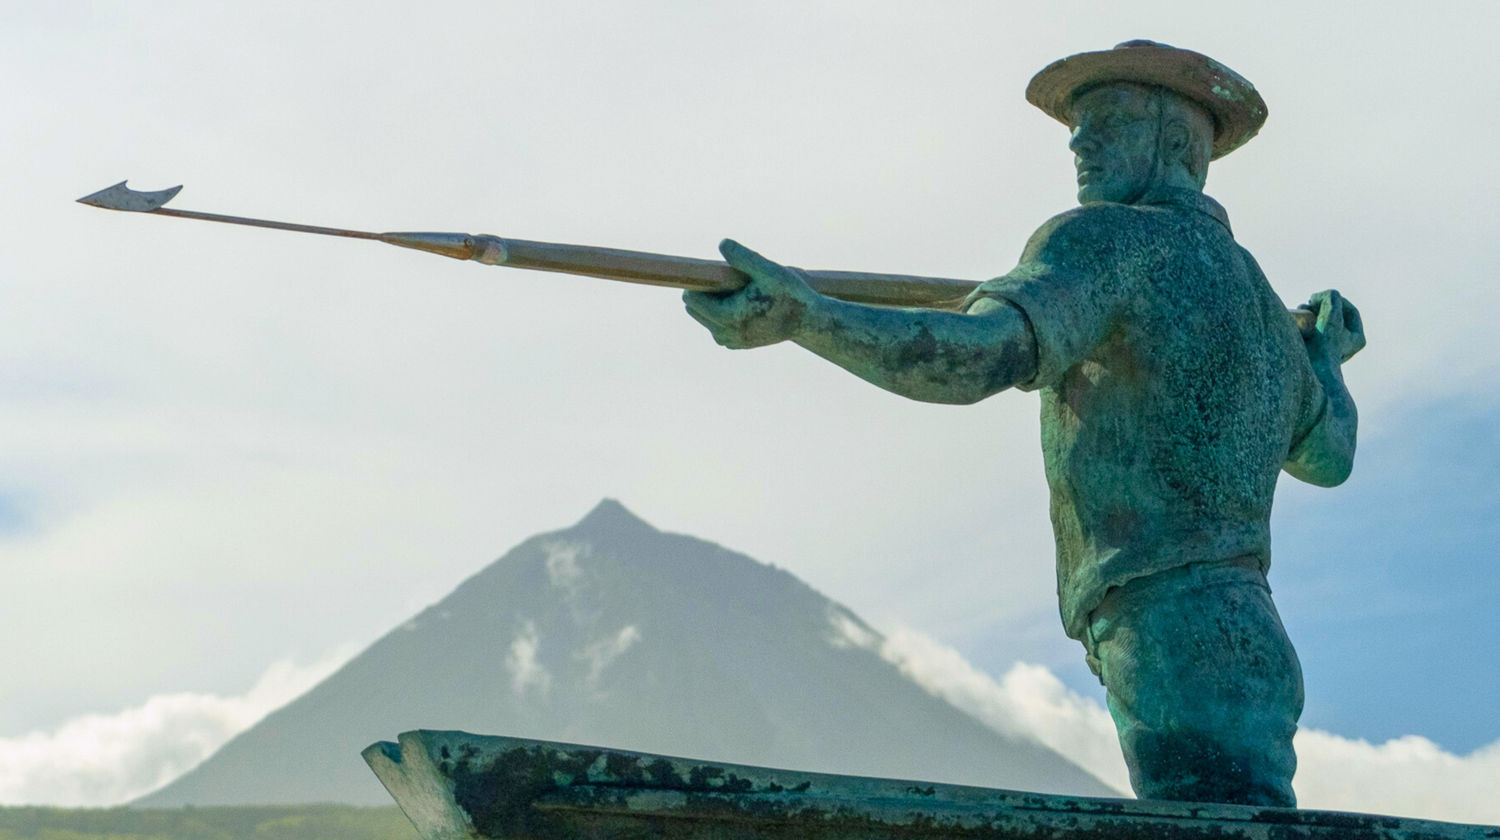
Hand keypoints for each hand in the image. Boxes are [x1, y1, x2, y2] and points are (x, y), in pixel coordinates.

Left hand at [682, 239, 817, 348]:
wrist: (808, 321)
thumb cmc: (790, 294)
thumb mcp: (769, 271)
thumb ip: (744, 257)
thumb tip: (722, 243)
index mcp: (728, 316)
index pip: (692, 299)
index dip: (699, 282)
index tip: (711, 271)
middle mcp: (725, 334)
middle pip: (694, 309)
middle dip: (704, 293)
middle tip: (726, 279)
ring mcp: (731, 342)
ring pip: (704, 319)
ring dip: (712, 304)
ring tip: (734, 290)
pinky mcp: (737, 345)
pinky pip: (717, 328)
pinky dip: (721, 315)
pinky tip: (739, 302)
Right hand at [1300, 289, 1365, 362]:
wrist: (1309, 373)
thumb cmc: (1323, 345)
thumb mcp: (1331, 314)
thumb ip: (1331, 297)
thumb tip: (1321, 296)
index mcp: (1357, 338)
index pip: (1350, 310)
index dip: (1335, 299)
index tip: (1318, 298)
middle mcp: (1345, 346)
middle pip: (1336, 318)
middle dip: (1321, 307)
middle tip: (1308, 304)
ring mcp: (1330, 351)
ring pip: (1322, 325)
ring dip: (1311, 315)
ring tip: (1300, 311)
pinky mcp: (1316, 355)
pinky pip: (1312, 335)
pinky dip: (1305, 327)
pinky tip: (1295, 324)